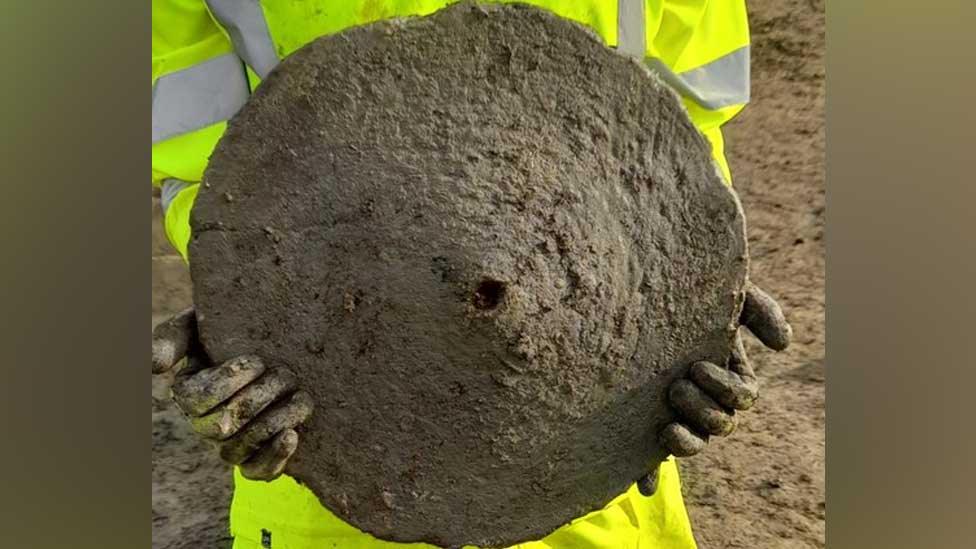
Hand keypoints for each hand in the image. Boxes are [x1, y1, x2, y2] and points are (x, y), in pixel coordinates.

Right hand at [152, 308, 313, 480]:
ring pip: (240, 450)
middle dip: (257, 399)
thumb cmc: (229, 333)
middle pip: (221, 427)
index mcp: (189, 393)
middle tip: (285, 374)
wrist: (271, 349)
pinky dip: (275, 458)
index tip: (257, 360)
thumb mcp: (197, 326)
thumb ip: (172, 338)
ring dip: (273, 423)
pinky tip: (292, 435)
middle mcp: (205, 424)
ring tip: (300, 398)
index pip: (196, 399)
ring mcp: (230, 444)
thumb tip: (154, 365)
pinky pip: (257, 472)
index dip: (227, 382)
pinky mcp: (255, 459)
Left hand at [639, 282, 790, 495]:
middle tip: (674, 388)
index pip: (742, 396)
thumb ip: (758, 309)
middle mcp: (705, 396)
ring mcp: (675, 410)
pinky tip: (641, 487)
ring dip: (685, 443)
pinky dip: (649, 474)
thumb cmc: (684, 283)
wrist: (635, 284)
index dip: (725, 389)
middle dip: (702, 411)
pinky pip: (650, 457)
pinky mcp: (642, 420)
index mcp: (728, 371)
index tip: (696, 367)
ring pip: (692, 443)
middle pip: (720, 424)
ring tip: (665, 429)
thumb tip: (783, 344)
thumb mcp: (726, 290)